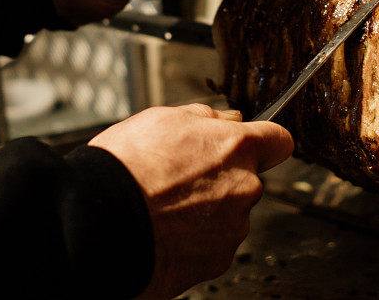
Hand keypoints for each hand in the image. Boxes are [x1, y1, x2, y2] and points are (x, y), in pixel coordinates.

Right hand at [89, 104, 293, 299]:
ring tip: (165, 208)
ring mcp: (232, 228)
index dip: (266, 141)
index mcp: (236, 147)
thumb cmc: (126, 167)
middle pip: (248, 180)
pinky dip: (194, 241)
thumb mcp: (163, 118)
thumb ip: (207, 117)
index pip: (279, 140)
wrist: (98, 222)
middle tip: (181, 179)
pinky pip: (213, 245)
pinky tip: (164, 231)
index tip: (257, 145)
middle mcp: (245, 188)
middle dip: (223, 179)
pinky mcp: (215, 261)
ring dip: (207, 211)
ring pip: (229, 214)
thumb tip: (228, 119)